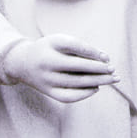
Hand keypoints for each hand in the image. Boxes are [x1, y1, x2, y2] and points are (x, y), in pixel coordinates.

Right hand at [0, 34, 116, 102]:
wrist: (22, 63)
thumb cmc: (49, 49)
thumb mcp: (61, 41)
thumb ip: (81, 47)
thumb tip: (105, 60)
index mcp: (52, 44)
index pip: (77, 47)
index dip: (94, 53)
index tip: (107, 58)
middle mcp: (48, 62)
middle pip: (78, 67)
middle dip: (99, 69)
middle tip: (114, 69)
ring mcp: (47, 79)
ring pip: (76, 82)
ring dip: (98, 81)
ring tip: (112, 79)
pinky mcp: (48, 92)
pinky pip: (69, 96)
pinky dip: (85, 94)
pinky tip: (96, 88)